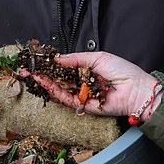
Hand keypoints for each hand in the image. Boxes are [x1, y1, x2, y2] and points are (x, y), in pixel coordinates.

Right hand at [23, 52, 159, 119]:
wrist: (136, 90)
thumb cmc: (123, 71)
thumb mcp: (98, 58)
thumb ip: (76, 59)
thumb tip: (58, 59)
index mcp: (88, 70)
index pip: (65, 68)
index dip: (51, 65)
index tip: (38, 61)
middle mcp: (83, 83)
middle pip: (59, 79)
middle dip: (43, 74)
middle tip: (28, 69)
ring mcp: (82, 94)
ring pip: (60, 90)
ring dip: (45, 82)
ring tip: (33, 75)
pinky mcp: (83, 106)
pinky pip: (67, 99)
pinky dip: (56, 92)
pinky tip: (46, 83)